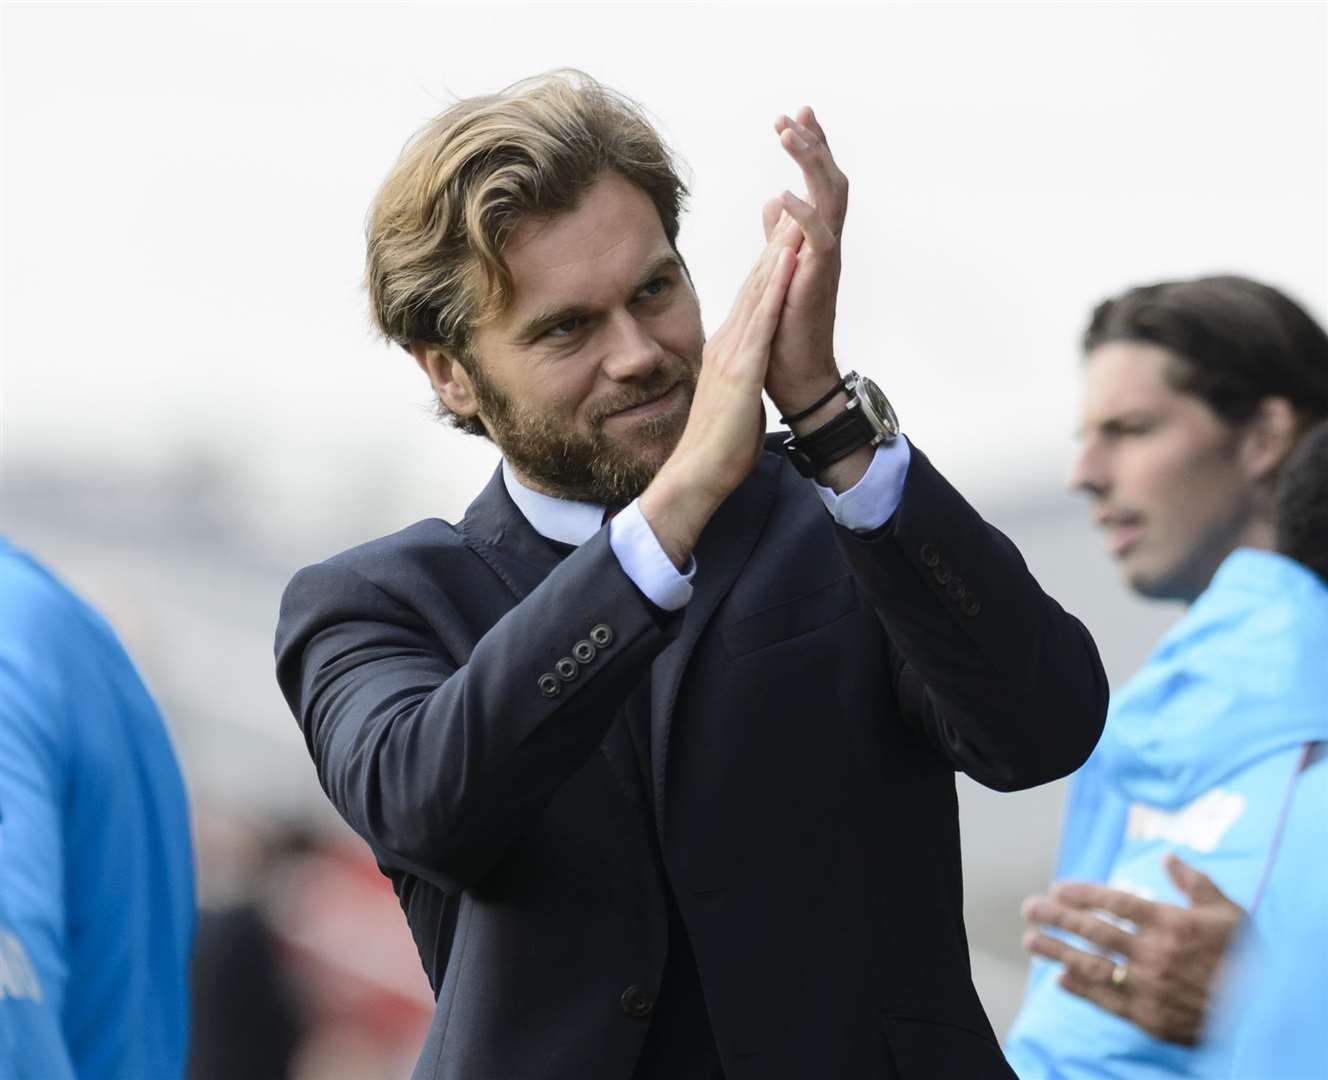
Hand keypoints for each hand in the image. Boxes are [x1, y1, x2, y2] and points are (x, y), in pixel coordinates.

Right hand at [640, 217, 798, 565]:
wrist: (697, 473)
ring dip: (777, 254)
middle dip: (774, 246)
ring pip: (758, 293)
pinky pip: (763, 319)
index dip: (767, 266)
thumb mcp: (734, 403)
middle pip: (753, 286)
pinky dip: (776, 287)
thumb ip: (741, 383)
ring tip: (794, 218)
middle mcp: (726, 344)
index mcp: (726, 352)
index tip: (784, 237)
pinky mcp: (741, 368)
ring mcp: (732, 353)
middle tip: (791, 209)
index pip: (751, 301)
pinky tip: (788, 260)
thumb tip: (749, 380)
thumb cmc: (717, 447)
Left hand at [760, 107, 849, 419]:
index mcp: (815, 240)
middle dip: (814, 143)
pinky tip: (784, 193)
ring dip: (810, 163)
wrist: (797, 378)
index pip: (817, 183)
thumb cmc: (787, 333)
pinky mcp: (819, 280)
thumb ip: (779, 237)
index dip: (810, 148)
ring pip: (830, 198)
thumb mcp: (777, 272)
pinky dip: (803, 215)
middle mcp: (826, 245)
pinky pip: (818, 239)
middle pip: (830, 181)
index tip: (794, 115)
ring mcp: (826, 261)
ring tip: (789, 133)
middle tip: (796, 112)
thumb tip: (772, 201)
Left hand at [1020, 854, 1244, 1045]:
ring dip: (1057, 952)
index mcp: (1171, 924)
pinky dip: (1081, 989)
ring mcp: (1149, 986)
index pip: (1115, 903)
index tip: (1058, 887)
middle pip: (1094, 931)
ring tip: (1030, 940)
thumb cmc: (1246, 955)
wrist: (1264, 1011)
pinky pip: (1106, 1000)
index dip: (1083, 894)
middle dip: (1057, 918)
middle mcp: (1155, 954)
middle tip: (1029, 908)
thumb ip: (1194, 882)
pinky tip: (1060, 979)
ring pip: (1092, 965)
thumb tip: (1167, 856)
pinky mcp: (1148, 1017)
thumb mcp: (1227, 912)